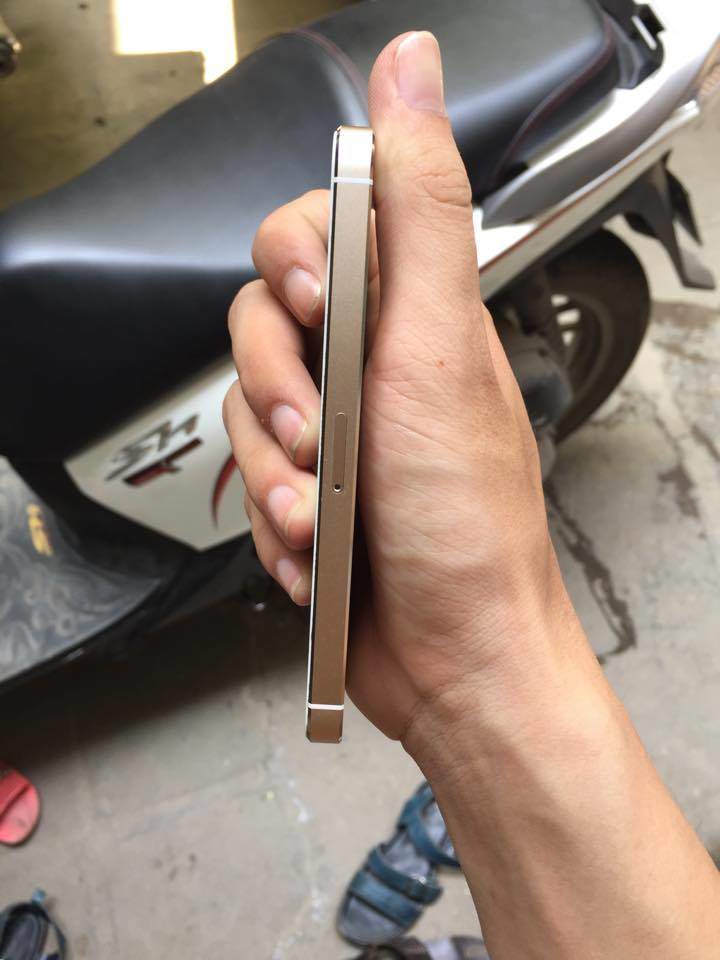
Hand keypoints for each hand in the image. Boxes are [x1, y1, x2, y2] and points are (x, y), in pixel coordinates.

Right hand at [223, 31, 572, 740]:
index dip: (295, 261)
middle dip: (276, 389)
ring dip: (275, 475)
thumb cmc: (465, 522)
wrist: (456, 657)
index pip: (317, 231)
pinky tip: (319, 553)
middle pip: (258, 322)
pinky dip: (276, 525)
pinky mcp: (307, 492)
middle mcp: (370, 368)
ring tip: (323, 516)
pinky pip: (247, 482)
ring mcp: (334, 434)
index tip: (320, 308)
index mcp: (412, 318)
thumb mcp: (442, 347)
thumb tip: (412, 72)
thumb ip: (419, 206)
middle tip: (320, 437)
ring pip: (245, 410)